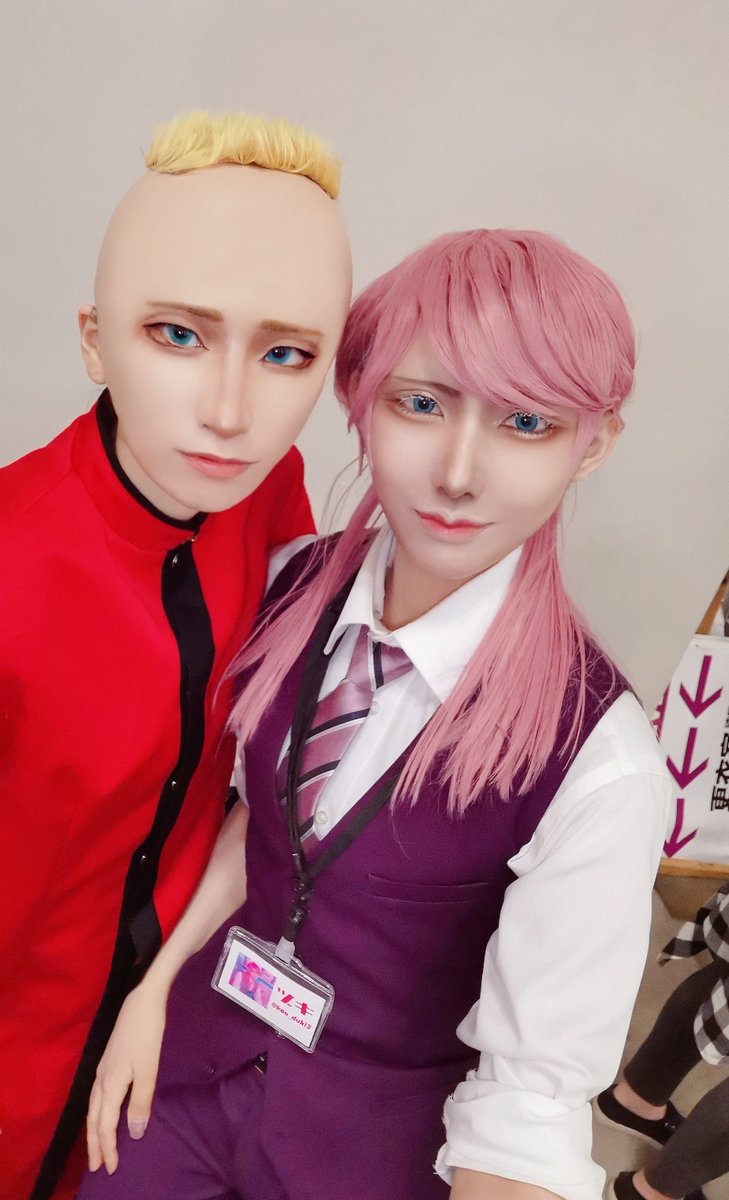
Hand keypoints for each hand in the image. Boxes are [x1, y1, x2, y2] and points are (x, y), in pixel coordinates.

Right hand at [86, 982, 166, 1173]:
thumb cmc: (147, 1033)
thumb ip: (141, 1100)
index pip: (106, 1124)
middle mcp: (101, 1079)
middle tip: (96, 1167)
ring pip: (93, 1107)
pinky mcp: (108, 1061)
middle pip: (94, 1119)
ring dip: (94, 1129)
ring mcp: (102, 1069)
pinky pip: (96, 1096)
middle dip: (95, 1144)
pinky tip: (103, 1112)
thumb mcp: (148, 1068)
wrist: (142, 1001)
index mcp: (110, 1083)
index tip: (110, 1168)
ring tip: (96, 1146)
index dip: (107, 1147)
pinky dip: (97, 1112)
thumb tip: (135, 1133)